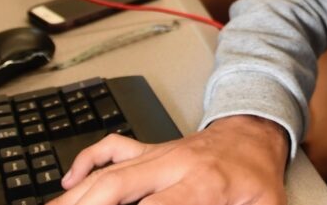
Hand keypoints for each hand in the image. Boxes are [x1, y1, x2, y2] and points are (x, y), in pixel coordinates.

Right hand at [48, 115, 289, 204]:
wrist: (254, 134)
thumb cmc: (256, 178)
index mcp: (204, 184)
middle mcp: (174, 165)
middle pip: (119, 185)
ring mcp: (158, 154)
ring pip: (108, 171)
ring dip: (76, 193)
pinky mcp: (150, 148)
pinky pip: (112, 148)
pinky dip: (87, 160)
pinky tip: (70, 180)